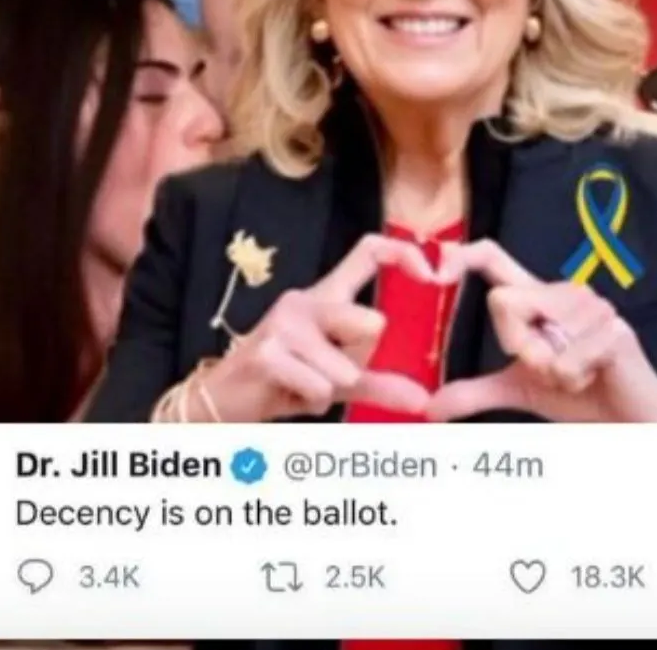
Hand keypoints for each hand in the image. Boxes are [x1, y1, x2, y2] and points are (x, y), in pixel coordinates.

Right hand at [199, 234, 450, 421]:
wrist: (223, 401)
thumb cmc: (285, 382)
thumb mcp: (338, 382)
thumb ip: (379, 383)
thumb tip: (425, 401)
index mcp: (325, 295)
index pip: (368, 252)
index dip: (404, 253)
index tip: (433, 275)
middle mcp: (305, 299)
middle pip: (372, 324)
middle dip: (358, 364)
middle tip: (327, 373)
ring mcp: (284, 322)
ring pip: (347, 369)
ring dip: (330, 391)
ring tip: (302, 385)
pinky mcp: (268, 351)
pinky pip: (320, 388)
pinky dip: (311, 403)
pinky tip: (287, 393)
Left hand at [427, 240, 656, 423]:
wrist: (632, 421)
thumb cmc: (581, 394)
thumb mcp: (520, 388)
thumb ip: (476, 391)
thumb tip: (430, 407)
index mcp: (538, 296)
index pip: (493, 258)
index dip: (464, 255)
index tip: (437, 270)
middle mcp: (565, 291)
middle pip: (503, 302)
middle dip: (516, 347)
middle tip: (548, 368)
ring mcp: (593, 306)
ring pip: (534, 336)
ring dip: (549, 372)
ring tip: (578, 373)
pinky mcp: (614, 330)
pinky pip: (564, 362)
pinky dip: (571, 382)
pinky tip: (594, 378)